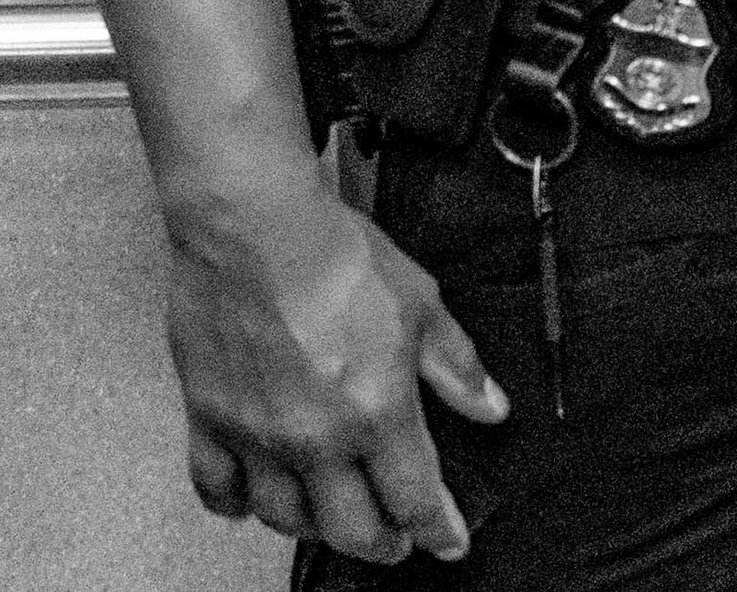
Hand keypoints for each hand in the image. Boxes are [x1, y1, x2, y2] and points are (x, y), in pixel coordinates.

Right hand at [162, 162, 502, 564]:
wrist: (257, 230)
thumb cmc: (339, 258)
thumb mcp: (423, 306)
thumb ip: (457, 367)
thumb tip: (491, 408)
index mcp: (377, 412)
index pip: (414, 497)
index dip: (436, 529)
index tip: (448, 543)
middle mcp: (314, 438)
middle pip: (349, 526)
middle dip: (381, 543)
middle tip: (397, 543)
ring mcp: (256, 436)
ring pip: (283, 517)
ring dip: (314, 528)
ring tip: (335, 520)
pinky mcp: (208, 420)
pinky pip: (216, 488)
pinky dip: (235, 506)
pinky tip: (252, 503)